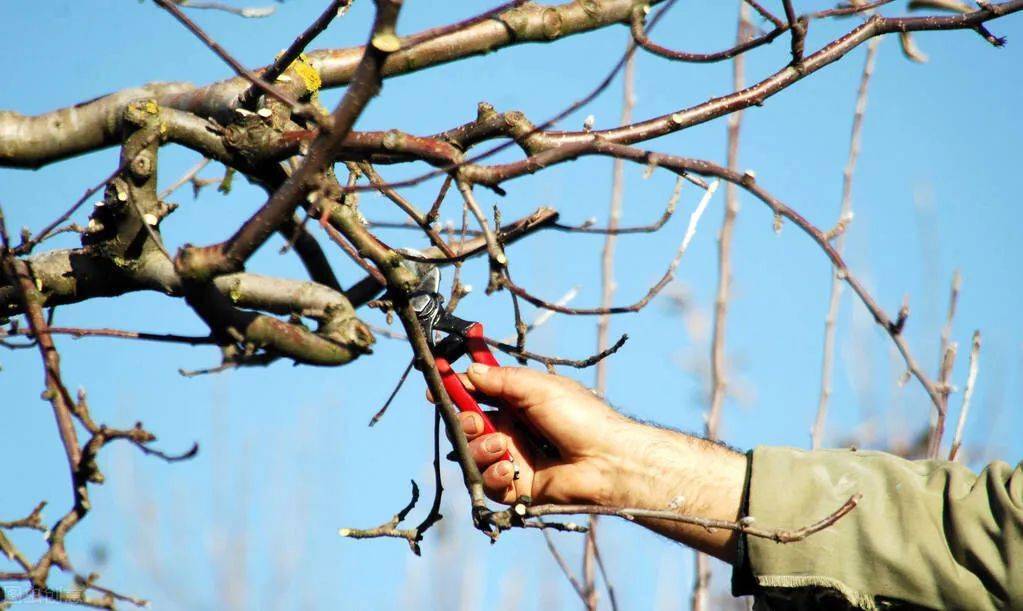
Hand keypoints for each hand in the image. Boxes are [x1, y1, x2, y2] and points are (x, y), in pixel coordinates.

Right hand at [449, 363, 636, 505]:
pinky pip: (489, 482)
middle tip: (474, 420)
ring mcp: (513, 457)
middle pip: (468, 424)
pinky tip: (511, 468)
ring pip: (473, 454)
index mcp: (517, 402)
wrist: (607, 460)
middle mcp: (512, 429)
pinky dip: (494, 474)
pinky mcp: (516, 486)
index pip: (477, 393)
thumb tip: (469, 371)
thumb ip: (501, 380)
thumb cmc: (581, 418)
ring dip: (480, 448)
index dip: (455, 390)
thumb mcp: (539, 388)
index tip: (435, 387)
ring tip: (500, 445)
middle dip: (464, 421)